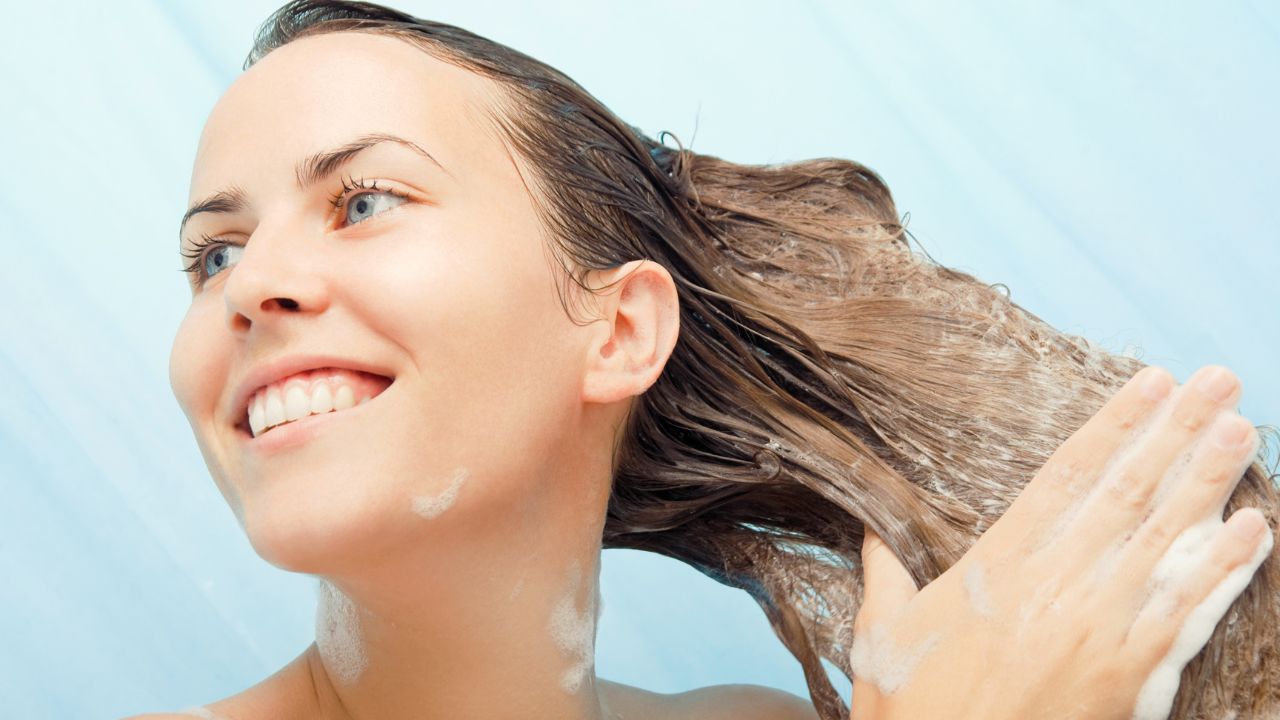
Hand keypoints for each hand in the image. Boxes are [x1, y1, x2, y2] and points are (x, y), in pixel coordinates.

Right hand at [848, 365, 1272, 719]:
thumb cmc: (911, 710)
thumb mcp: (881, 635)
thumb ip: (884, 573)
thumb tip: (873, 530)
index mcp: (997, 567)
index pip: (1067, 476)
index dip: (1114, 425)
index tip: (1149, 383)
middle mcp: (1056, 587)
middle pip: (1128, 493)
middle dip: (1178, 433)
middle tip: (1219, 381)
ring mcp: (1100, 632)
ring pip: (1165, 543)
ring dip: (1210, 484)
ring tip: (1245, 433)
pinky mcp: (1131, 681)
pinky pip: (1188, 616)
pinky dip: (1225, 574)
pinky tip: (1255, 532)